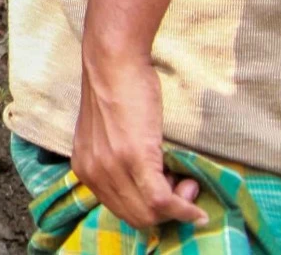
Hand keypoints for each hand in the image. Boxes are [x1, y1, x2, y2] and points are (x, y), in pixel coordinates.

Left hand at [73, 47, 205, 230]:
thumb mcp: (107, 136)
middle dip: (165, 213)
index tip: (169, 191)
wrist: (114, 63)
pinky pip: (162, 200)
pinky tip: (196, 206)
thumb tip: (149, 189)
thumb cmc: (118, 92)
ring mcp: (111, 167)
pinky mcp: (134, 158)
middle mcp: (92, 172)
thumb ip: (116, 163)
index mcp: (84, 168)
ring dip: (177, 207)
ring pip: (149, 213)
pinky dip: (184, 209)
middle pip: (134, 217)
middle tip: (183, 185)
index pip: (119, 209)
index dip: (149, 209)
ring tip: (186, 181)